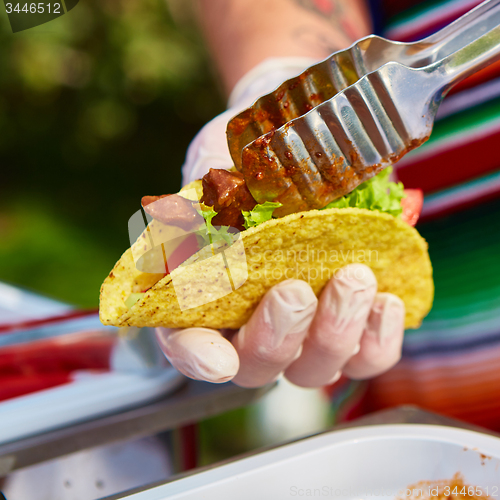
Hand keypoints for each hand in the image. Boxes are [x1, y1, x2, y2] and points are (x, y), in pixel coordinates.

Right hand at [157, 60, 404, 386]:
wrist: (304, 153)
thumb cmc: (250, 164)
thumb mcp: (218, 161)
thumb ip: (207, 190)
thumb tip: (204, 214)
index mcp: (206, 292)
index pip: (186, 339)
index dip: (197, 358)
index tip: (218, 360)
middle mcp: (252, 324)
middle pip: (256, 365)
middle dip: (276, 337)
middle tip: (294, 291)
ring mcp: (304, 332)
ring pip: (313, 368)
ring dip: (334, 333)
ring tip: (353, 278)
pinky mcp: (353, 325)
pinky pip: (367, 357)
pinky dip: (377, 338)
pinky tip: (385, 299)